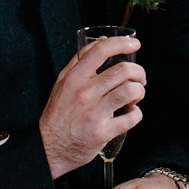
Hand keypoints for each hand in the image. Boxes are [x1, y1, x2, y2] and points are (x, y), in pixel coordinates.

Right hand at [39, 35, 144, 179]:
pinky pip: (131, 117)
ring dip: (140, 90)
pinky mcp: (103, 132)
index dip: (121, 43)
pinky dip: (137, 113)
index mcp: (74, 78)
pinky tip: (131, 112)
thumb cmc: (58, 113)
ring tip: (136, 94)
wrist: (48, 147)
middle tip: (139, 77)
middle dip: (138, 71)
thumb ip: (80, 61)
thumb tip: (102, 41)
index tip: (134, 44)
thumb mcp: (62, 83)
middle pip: (123, 70)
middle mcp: (84, 93)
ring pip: (130, 91)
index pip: (100, 51)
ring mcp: (94, 113)